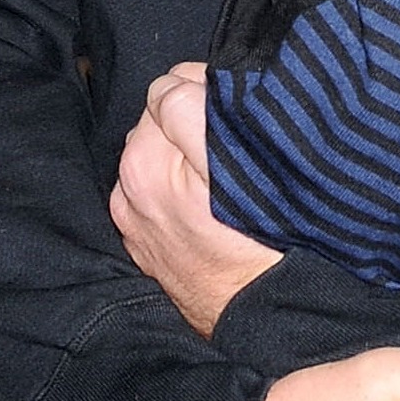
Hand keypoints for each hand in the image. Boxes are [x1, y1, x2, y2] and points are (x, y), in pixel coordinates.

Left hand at [111, 62, 280, 334]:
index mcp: (143, 162)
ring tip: (230, 182)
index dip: (210, 91)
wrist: (272, 321)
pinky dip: (182, 191)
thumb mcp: (242, 164)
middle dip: (195, 124)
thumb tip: (182, 79)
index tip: (241, 113)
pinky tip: (214, 209)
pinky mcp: (147, 248)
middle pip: (162, 121)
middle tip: (240, 151)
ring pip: (162, 157)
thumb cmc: (266, 246)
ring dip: (188, 157)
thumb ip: (197, 108)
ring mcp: (135, 224)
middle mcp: (127, 191)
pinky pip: (162, 195)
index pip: (170, 87)